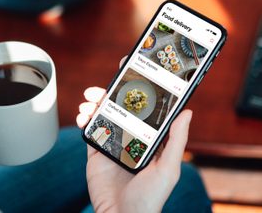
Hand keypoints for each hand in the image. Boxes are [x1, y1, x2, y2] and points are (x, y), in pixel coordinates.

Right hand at [77, 87, 191, 212]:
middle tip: (103, 87)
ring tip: (89, 101)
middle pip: (119, 108)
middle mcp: (130, 136)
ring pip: (102, 115)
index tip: (131, 73)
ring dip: (94, 104)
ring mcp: (112, 143)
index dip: (136, 91)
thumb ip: (176, 140)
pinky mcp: (97, 151)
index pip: (142, 108)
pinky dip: (85, 120)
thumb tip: (187, 112)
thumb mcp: (168, 168)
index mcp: (147, 137)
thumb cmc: (150, 197)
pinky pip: (89, 131)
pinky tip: (83, 116)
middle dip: (110, 94)